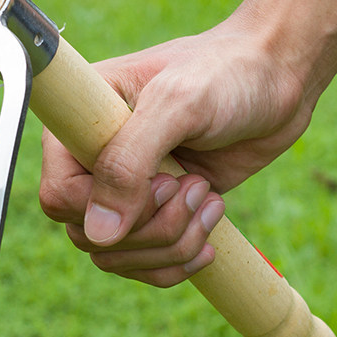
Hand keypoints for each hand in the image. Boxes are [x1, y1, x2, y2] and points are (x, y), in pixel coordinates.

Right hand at [39, 16, 313, 285]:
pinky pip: (147, 263)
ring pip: (119, 256)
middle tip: (196, 187)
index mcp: (81, 124)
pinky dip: (178, 259)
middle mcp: (96, 160)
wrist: (276, 77)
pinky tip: (210, 234)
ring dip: (171, 244)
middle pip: (91, 235)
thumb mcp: (177, 104)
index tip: (163, 182)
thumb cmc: (226, 73)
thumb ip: (128, 163)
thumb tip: (98, 232)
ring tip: (209, 201)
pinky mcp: (160, 211)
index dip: (107, 207)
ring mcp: (128, 189)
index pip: (60, 195)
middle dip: (152, 229)